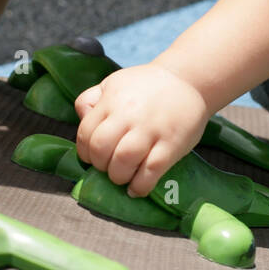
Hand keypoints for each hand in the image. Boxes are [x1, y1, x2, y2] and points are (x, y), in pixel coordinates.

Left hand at [74, 63, 209, 197]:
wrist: (187, 80)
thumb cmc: (146, 86)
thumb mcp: (113, 83)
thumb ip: (91, 100)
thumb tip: (81, 119)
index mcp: (112, 101)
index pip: (85, 133)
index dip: (84, 151)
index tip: (93, 157)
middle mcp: (129, 115)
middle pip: (101, 149)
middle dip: (100, 165)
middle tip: (108, 167)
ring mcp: (151, 130)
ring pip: (123, 161)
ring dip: (118, 176)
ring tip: (123, 176)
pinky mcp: (171, 145)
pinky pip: (151, 171)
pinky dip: (140, 186)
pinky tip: (137, 189)